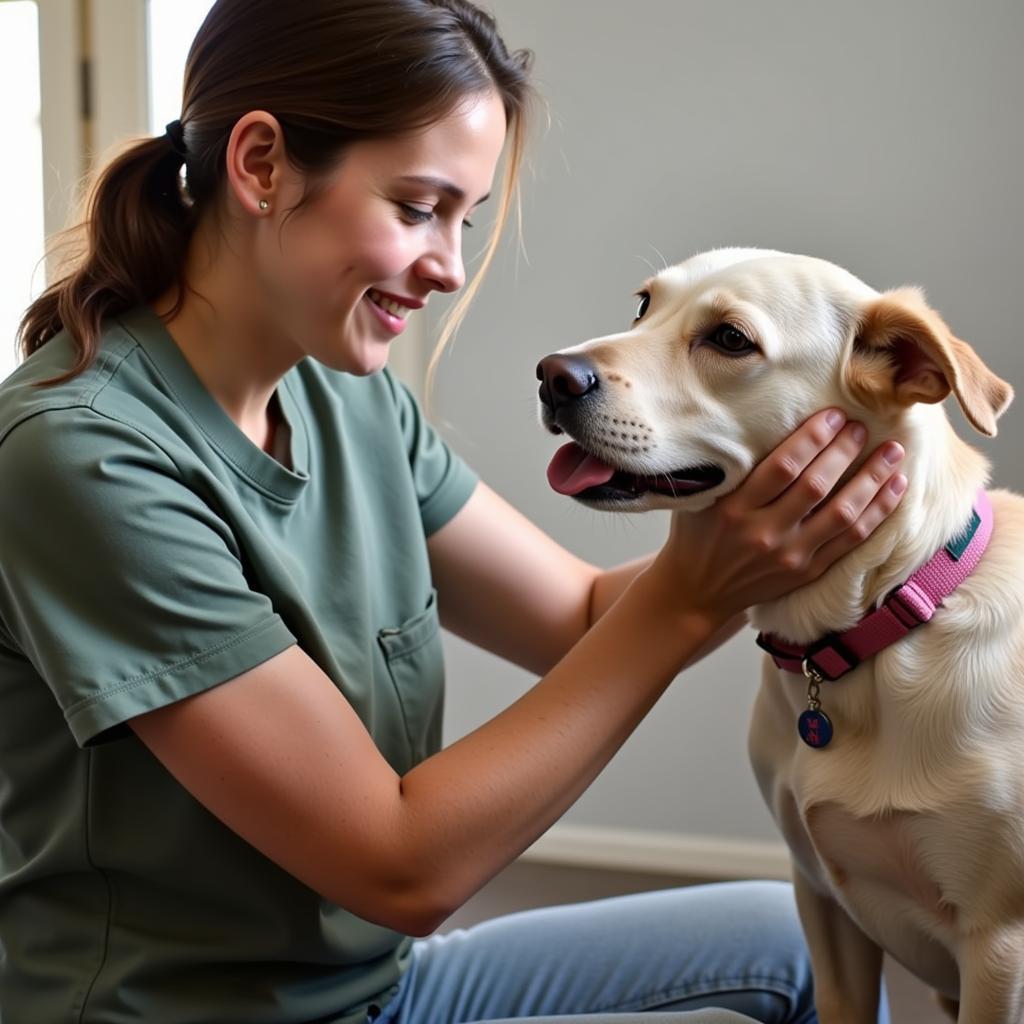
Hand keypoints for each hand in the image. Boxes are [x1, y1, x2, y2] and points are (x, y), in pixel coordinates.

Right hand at [653, 409, 906, 619]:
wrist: (697, 591)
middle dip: (845, 451)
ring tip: (893, 452)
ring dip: (872, 479)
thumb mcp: (704, 498)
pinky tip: (895, 487)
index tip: (834, 415)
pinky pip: (852, 540)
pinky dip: (878, 512)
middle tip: (862, 426)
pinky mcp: (808, 572)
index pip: (782, 467)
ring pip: (842, 514)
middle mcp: (764, 533)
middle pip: (816, 486)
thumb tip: (780, 424)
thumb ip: (736, 470)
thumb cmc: (699, 534)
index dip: (813, 438)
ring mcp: (789, 556)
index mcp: (734, 509)